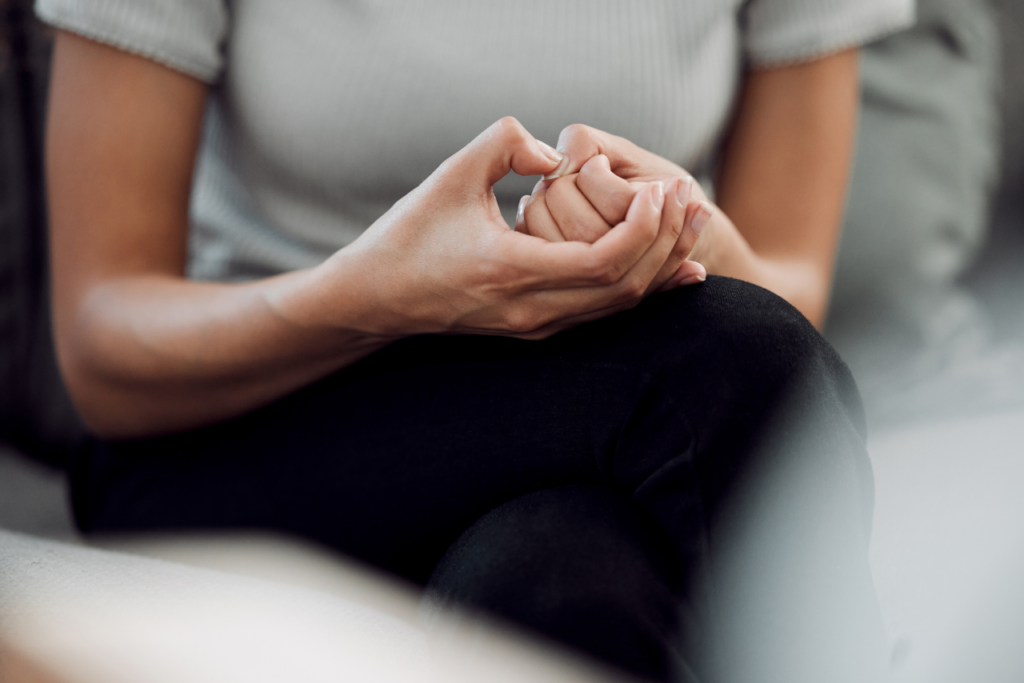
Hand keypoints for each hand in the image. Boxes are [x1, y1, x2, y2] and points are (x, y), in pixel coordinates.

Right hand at [311, 118, 686, 339]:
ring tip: (691, 223)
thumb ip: (505, 144)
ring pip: (619, 305)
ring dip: (661, 265)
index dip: (644, 226)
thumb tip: (558, 154)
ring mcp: (536, 326)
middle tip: (692, 197)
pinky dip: (641, 288)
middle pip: (625, 287)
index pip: (605, 260)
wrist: (376, 298)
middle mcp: (531, 310)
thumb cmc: (409, 234)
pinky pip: (604, 313)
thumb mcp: (451, 175)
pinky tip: (672, 269)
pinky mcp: (537, 329)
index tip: (661, 189)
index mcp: (512, 271)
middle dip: (667, 242)